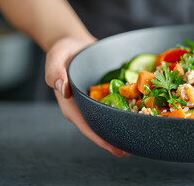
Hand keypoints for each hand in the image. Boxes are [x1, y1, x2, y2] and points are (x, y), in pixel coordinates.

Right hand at [45, 37, 129, 156]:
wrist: (74, 43)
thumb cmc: (62, 51)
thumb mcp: (54, 58)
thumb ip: (55, 73)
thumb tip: (63, 88)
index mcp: (71, 104)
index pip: (86, 125)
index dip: (100, 138)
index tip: (114, 148)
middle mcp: (84, 106)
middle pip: (99, 126)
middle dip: (113, 139)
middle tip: (131, 150)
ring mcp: (95, 100)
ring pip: (109, 118)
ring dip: (121, 128)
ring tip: (137, 139)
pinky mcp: (104, 93)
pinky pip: (115, 104)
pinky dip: (125, 111)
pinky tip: (139, 115)